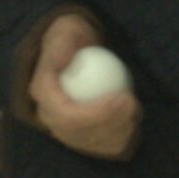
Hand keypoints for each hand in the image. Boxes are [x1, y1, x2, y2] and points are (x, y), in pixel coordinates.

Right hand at [29, 13, 141, 160]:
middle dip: (111, 124)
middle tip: (133, 104)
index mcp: (42, 94)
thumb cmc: (72, 38)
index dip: (96, 114)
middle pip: (80, 135)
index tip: (122, 98)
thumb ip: (62, 45)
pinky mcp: (82, 136)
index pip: (66, 117)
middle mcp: (49, 117)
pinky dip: (121, 138)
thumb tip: (63, 61)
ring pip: (92, 144)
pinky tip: (135, 121)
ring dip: (119, 131)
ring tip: (136, 109)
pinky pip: (102, 147)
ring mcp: (65, 129)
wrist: (75, 51)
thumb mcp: (66, 31)